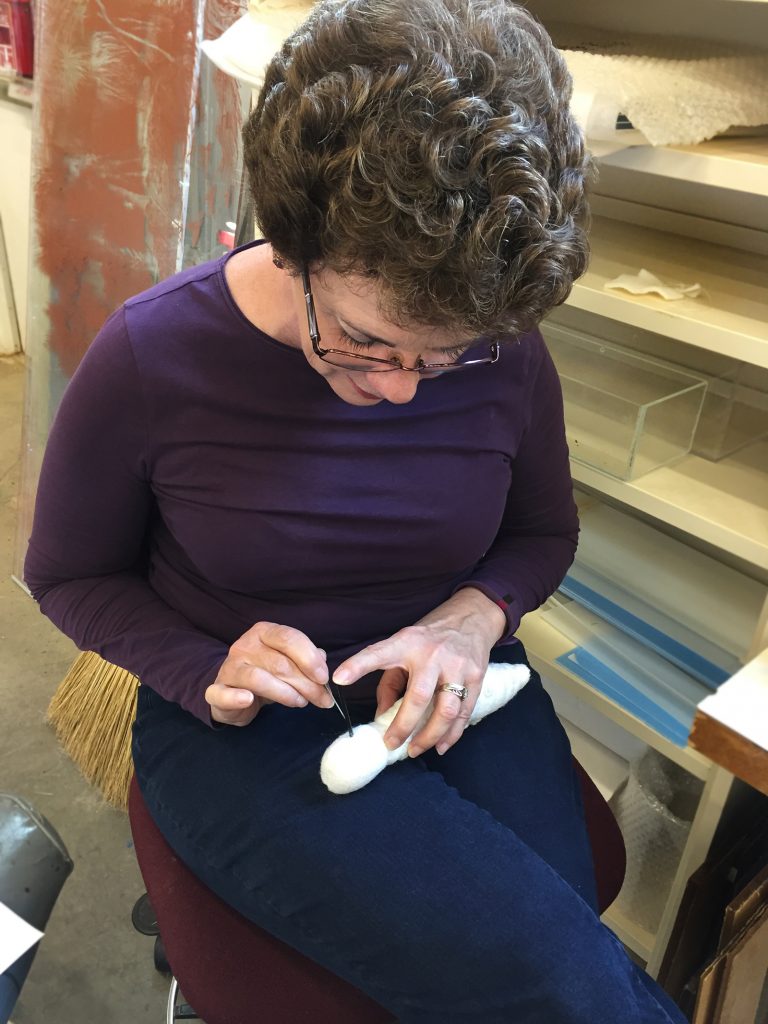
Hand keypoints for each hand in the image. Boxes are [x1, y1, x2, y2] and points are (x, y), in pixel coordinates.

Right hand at [205, 621, 331, 725]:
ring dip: (285, 694)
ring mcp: (230, 667)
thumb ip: (307, 660)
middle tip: (322, 699)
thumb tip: (322, 659)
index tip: (324, 678)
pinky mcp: (216, 691)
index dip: (310, 658)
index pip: (288, 638)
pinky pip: (223, 693)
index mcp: (264, 632)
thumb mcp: (289, 662)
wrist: (234, 691)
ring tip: (300, 703)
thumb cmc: (267, 673)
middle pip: (280, 664)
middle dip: (306, 684)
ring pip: (259, 679)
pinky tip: (248, 699)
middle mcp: (245, 645)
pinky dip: (235, 697)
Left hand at [333, 589, 505, 755]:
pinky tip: (440, 745)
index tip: (339, 678)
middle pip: (418, 697)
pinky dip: (452, 734)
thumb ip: (389, 682)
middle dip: (403, 726)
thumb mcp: (404, 646)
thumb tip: (381, 717)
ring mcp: (457, 667)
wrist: (471, 617)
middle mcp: (432, 655)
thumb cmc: (429, 637)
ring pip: (445, 710)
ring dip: (429, 735)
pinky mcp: (476, 677)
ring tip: (415, 749)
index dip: (358, 665)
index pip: (379, 653)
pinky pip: (464, 712)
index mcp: (407, 643)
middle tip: (390, 744)